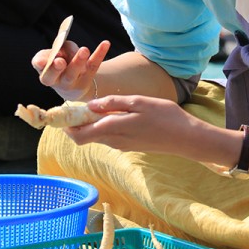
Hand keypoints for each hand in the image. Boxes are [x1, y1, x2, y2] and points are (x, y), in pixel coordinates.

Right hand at [32, 39, 110, 100]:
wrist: (74, 84)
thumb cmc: (60, 64)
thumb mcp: (53, 55)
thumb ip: (57, 50)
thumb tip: (64, 51)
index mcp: (46, 75)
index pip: (42, 71)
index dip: (42, 66)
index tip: (42, 61)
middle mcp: (58, 82)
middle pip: (55, 76)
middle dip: (56, 68)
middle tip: (60, 61)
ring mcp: (73, 82)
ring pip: (74, 73)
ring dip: (78, 61)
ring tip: (84, 50)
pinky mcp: (88, 79)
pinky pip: (93, 66)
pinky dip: (100, 54)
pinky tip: (105, 43)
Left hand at [62, 94, 233, 159]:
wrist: (186, 138)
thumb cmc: (165, 116)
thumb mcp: (139, 102)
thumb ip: (113, 104)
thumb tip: (89, 105)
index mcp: (114, 129)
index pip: (79, 135)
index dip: (67, 126)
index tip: (63, 113)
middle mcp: (114, 141)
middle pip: (85, 137)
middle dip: (76, 124)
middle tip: (77, 107)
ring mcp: (122, 145)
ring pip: (97, 136)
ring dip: (91, 124)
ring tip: (95, 106)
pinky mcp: (129, 146)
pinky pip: (109, 137)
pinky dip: (104, 126)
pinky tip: (113, 113)